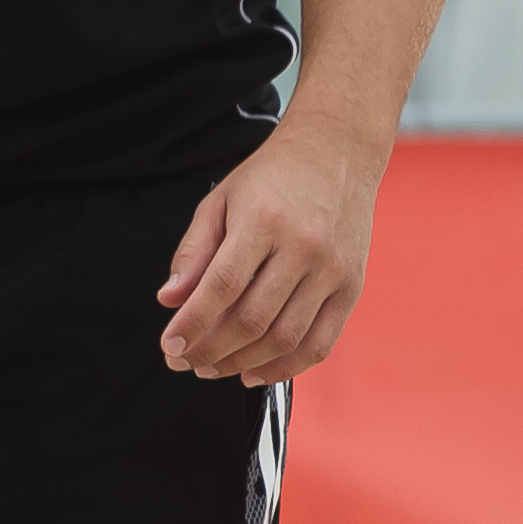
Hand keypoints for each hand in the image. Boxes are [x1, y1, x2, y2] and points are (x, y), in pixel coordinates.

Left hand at [156, 110, 386, 388]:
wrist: (337, 151)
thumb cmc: (272, 176)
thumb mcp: (222, 199)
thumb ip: (194, 250)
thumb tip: (170, 300)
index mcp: (264, 219)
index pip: (222, 286)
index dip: (193, 322)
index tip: (170, 345)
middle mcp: (303, 246)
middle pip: (252, 319)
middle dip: (211, 350)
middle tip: (185, 360)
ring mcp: (332, 269)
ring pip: (284, 338)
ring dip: (242, 364)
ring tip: (213, 367)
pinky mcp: (352, 286)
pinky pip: (320, 343)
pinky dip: (286, 369)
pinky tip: (256, 372)